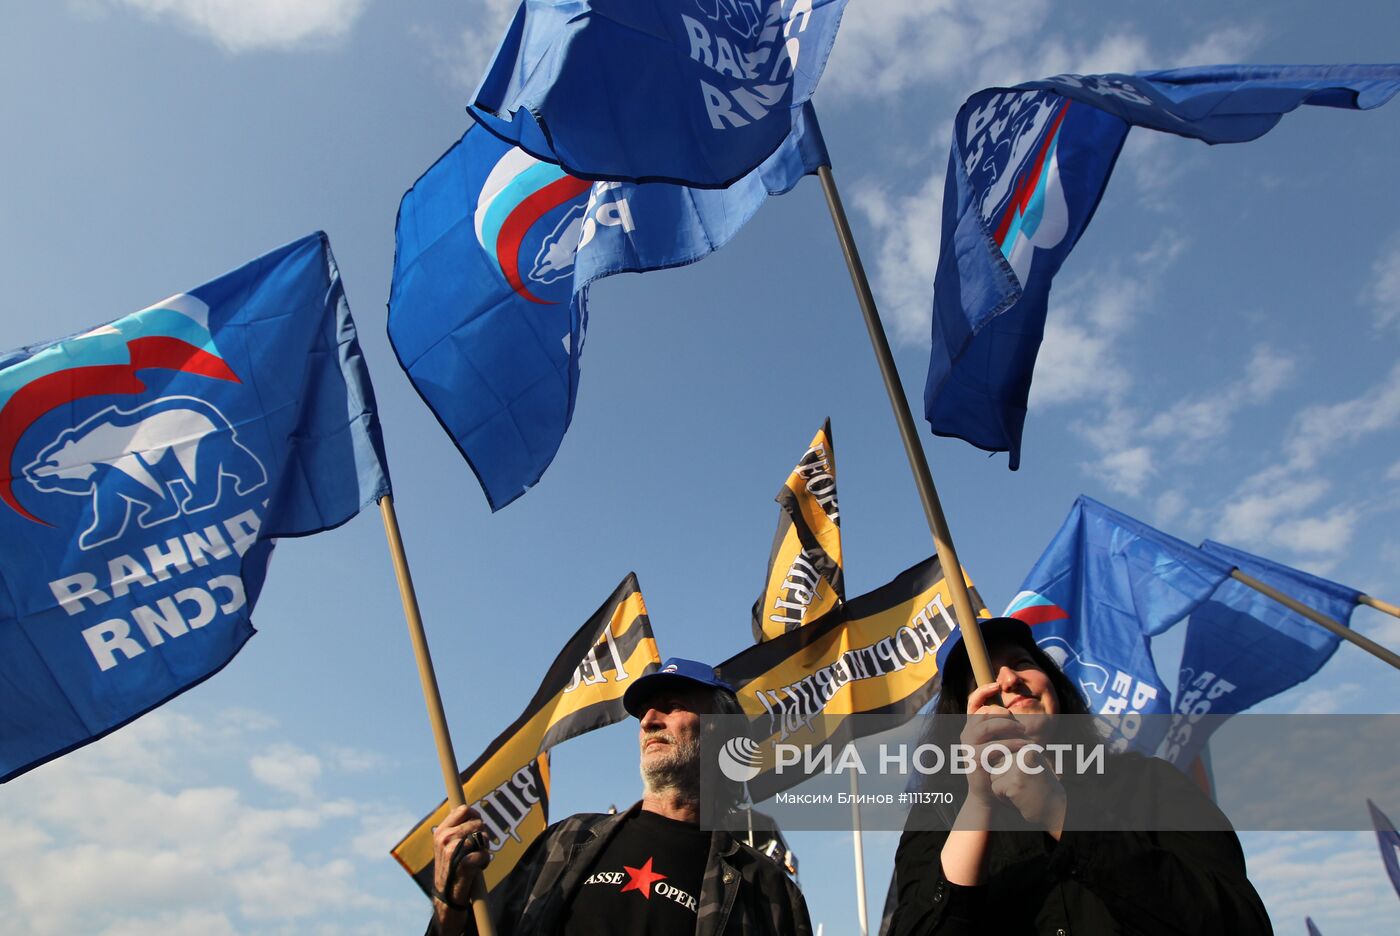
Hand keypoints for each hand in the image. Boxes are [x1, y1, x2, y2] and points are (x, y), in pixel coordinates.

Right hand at [432, 806, 492, 922]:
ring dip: (484, 848)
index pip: (464, 809)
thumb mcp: (446, 844)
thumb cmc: (450, 866)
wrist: (446, 893)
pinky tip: (478, 867)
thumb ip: (457, 828)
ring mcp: (453, 850)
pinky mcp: (464, 863)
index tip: (477, 824)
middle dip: (482, 834)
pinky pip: (485, 854)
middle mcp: (445, 838)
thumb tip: (473, 812)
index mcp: (441, 831)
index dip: (475, 815)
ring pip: (482, 837)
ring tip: (475, 857)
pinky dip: (485, 861)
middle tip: (476, 847)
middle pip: (477, 822)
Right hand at [961, 682, 1066, 834]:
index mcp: (970, 726)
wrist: (984, 794)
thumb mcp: (993, 743)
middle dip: (1006, 715)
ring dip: (1010, 727)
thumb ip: (997, 728)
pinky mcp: (975, 758)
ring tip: (1024, 734)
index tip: (998, 685)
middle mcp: (966, 733)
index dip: (984, 690)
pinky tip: (1026, 747)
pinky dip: (1014, 744)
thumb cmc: (993, 766)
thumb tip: (1010, 710)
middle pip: (985, 712)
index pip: (973, 702)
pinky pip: (996, 744)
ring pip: (989, 725)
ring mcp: (968, 745)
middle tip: (1020, 726)